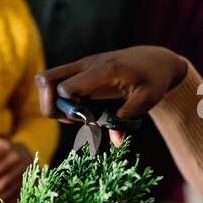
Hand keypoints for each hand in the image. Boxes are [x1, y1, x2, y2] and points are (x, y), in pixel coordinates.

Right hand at [36, 46, 187, 148]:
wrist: (156, 59)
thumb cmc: (154, 79)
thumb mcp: (148, 100)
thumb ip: (128, 119)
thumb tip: (116, 142)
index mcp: (104, 70)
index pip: (66, 87)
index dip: (70, 107)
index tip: (88, 118)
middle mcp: (87, 64)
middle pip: (46, 80)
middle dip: (49, 105)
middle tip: (71, 119)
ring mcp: (82, 65)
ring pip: (48, 80)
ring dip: (54, 103)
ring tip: (78, 115)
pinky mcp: (81, 70)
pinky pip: (57, 82)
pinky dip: (61, 99)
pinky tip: (81, 110)